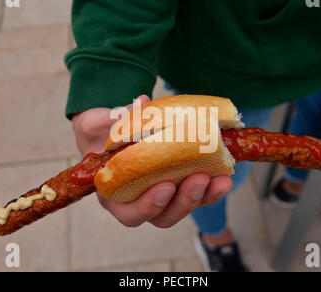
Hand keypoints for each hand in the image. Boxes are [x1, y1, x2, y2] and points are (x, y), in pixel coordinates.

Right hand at [72, 95, 233, 227]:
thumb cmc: (99, 132)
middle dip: (183, 202)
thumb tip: (142, 102)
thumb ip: (112, 119)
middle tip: (199, 178)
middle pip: (162, 217)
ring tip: (220, 179)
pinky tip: (224, 176)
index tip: (165, 186)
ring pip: (183, 208)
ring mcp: (162, 196)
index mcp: (115, 193)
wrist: (113, 131)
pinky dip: (212, 189)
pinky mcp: (179, 187)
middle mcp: (138, 201)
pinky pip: (197, 196)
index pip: (129, 213)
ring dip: (203, 197)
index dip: (147, 207)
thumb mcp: (95, 123)